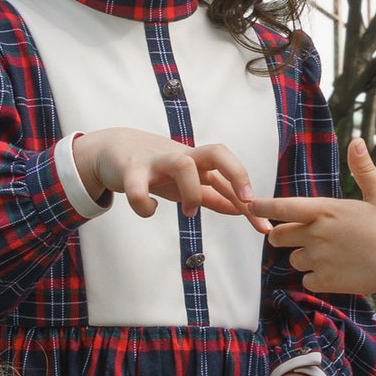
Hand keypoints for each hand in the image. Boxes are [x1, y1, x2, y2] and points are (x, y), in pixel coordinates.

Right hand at [73, 126, 252, 220]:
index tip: (263, 225)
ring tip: (189, 211)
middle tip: (246, 201)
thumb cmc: (157, 168)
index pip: (231, 175)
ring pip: (183, 165)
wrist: (112, 150)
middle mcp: (182, 157)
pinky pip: (138, 187)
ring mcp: (157, 161)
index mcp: (198, 162)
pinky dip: (144, 204)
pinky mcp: (131, 170)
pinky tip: (149, 211)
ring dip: (192, 192)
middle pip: (217, 152)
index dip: (249, 198)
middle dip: (237, 174)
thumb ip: (214, 196)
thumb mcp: (189, 183)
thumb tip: (242, 208)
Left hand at [255, 140, 375, 312]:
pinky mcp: (325, 281)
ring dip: (304, 257)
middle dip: (283, 235)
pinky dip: (316, 277)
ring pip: (293, 259)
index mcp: (326, 210)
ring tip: (329, 254)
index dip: (262, 206)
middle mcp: (316, 234)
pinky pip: (307, 279)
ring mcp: (319, 259)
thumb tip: (356, 141)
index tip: (249, 204)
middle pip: (278, 236)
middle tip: (301, 235)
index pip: (282, 207)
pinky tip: (336, 271)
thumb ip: (363, 169)